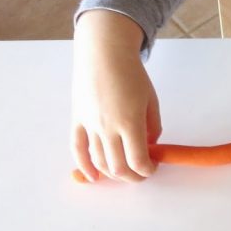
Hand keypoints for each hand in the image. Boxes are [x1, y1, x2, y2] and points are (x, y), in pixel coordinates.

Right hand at [71, 10, 160, 181]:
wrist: (103, 52)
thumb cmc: (132, 74)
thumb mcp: (151, 101)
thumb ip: (152, 128)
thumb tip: (148, 147)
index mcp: (130, 122)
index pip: (138, 161)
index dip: (147, 171)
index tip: (152, 168)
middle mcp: (108, 127)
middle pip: (118, 167)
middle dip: (133, 177)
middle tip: (140, 173)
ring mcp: (90, 124)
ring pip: (99, 161)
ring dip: (113, 174)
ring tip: (124, 172)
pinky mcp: (77, 119)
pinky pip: (77, 148)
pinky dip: (84, 166)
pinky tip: (94, 177)